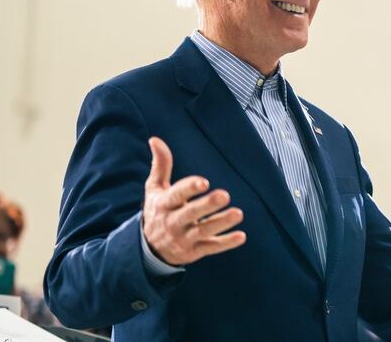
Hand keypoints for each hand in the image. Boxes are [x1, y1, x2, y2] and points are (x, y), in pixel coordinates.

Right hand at [142, 137, 245, 265]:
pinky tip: (241, 236)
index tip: (203, 182)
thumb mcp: (154, 189)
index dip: (189, 188)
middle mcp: (173, 222)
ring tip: (238, 213)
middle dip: (207, 205)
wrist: (149, 249)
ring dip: (221, 223)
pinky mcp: (194, 251)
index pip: (176, 195)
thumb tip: (155, 139)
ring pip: (204, 231)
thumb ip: (160, 165)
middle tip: (225, 195)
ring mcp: (184, 238)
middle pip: (190, 214)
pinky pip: (211, 248)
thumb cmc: (158, 210)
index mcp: (164, 204)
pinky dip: (226, 243)